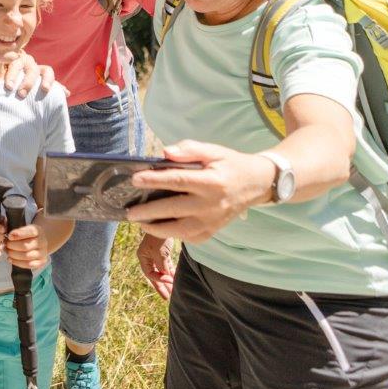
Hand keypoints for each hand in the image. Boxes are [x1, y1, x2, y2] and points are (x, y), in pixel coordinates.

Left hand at [3, 52, 61, 98]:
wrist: (8, 67)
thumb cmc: (0, 72)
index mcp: (15, 59)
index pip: (15, 65)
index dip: (12, 75)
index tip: (8, 87)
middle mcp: (29, 62)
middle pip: (31, 69)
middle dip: (27, 82)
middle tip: (21, 95)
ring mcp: (38, 68)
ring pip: (45, 71)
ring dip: (46, 81)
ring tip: (45, 90)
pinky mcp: (46, 75)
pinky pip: (53, 80)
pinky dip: (60, 87)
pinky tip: (66, 93)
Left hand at [5, 223, 48, 270]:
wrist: (38, 242)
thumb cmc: (27, 235)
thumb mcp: (23, 228)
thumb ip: (16, 230)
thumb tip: (9, 236)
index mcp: (38, 231)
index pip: (30, 232)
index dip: (19, 234)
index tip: (9, 236)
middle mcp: (42, 242)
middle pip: (25, 246)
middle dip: (12, 246)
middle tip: (6, 244)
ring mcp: (43, 253)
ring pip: (26, 256)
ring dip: (13, 254)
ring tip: (7, 251)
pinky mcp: (41, 262)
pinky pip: (28, 264)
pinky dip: (17, 262)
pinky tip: (10, 258)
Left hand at [126, 141, 275, 241]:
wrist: (257, 183)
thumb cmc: (229, 164)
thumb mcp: (213, 151)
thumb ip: (189, 150)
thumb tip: (165, 153)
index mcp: (212, 181)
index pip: (178, 181)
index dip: (155, 180)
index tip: (135, 179)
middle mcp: (212, 204)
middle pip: (175, 209)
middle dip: (149, 212)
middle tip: (129, 212)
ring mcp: (214, 220)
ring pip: (181, 230)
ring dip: (157, 229)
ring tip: (140, 223)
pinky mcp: (214, 230)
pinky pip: (191, 238)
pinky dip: (173, 236)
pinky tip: (158, 228)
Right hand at [137, 234, 174, 300]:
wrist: (163, 220)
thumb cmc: (158, 236)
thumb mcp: (159, 252)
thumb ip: (162, 266)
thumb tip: (166, 278)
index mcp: (143, 257)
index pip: (149, 273)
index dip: (158, 279)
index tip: (169, 281)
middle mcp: (147, 257)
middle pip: (154, 275)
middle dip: (161, 286)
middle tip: (167, 297)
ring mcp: (155, 255)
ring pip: (161, 271)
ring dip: (167, 281)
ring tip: (173, 292)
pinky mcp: (162, 252)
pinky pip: (166, 266)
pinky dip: (170, 272)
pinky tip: (175, 279)